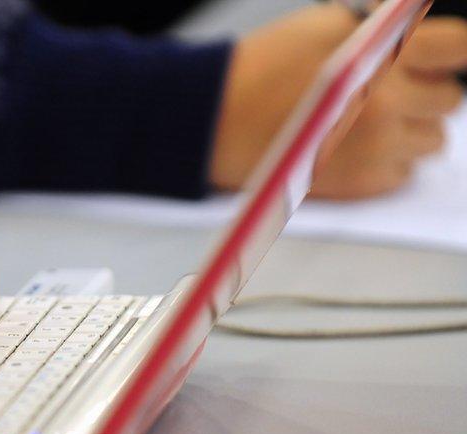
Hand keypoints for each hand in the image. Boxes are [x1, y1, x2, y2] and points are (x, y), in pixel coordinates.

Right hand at [211, 6, 466, 199]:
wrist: (214, 122)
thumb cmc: (259, 72)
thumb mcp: (322, 26)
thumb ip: (378, 31)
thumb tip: (411, 35)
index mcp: (381, 56)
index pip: (457, 48)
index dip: (454, 51)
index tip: (446, 56)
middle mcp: (387, 104)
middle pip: (448, 101)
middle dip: (424, 92)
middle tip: (390, 90)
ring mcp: (376, 148)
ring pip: (431, 142)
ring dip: (410, 130)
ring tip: (368, 122)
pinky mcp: (360, 184)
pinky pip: (403, 174)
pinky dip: (387, 161)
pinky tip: (352, 147)